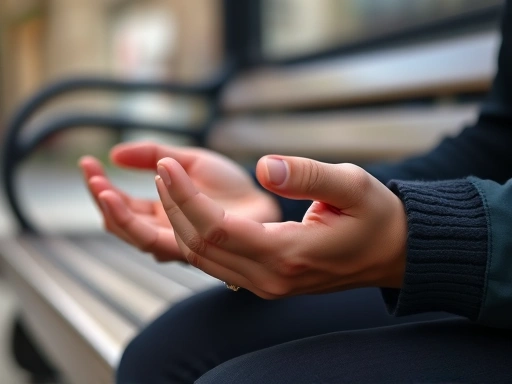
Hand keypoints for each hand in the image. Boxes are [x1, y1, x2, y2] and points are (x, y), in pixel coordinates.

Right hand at [79, 142, 280, 261]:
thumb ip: (153, 154)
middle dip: (102, 200)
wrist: (263, 197)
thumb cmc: (229, 184)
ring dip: (115, 213)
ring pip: (135, 237)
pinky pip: (159, 241)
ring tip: (102, 187)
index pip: (121, 207)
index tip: (87, 163)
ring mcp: (177, 242)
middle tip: (90, 173)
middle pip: (121, 225)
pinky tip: (134, 196)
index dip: (101, 187)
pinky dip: (140, 223)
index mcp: (160, 212)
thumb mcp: (187, 160)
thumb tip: (114, 153)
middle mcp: (165, 231)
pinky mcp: (194, 248)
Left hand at [154, 155, 407, 297]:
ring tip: (167, 186)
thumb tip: (264, 166)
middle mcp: (270, 278)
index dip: (185, 195)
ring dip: (179, 222)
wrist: (391, 254)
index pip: (217, 227)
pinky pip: (216, 263)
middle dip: (173, 206)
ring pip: (203, 258)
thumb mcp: (353, 186)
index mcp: (288, 254)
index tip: (165, 165)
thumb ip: (308, 175)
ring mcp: (265, 285)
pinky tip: (189, 209)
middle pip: (200, 245)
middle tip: (160, 170)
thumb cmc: (376, 218)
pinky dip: (196, 235)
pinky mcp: (265, 282)